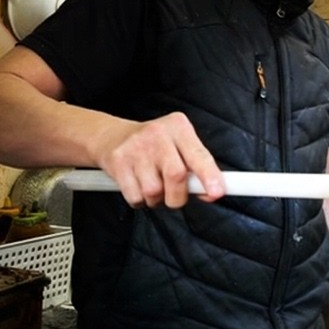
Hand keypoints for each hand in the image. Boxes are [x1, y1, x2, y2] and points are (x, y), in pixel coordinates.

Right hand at [91, 111, 224, 208]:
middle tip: (175, 195)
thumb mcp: (179, 145)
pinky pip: (135, 197)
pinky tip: (138, 185)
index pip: (199, 154)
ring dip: (156, 199)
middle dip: (178, 196)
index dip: (209, 175)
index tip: (217, 192)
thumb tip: (211, 192)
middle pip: (176, 175)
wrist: (112, 136)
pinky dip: (140, 200)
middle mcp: (158, 134)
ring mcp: (136, 147)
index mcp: (179, 127)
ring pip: (154, 191)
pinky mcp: (118, 162)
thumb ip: (197, 167)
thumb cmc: (154, 145)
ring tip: (153, 184)